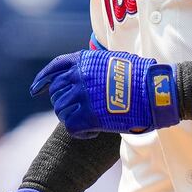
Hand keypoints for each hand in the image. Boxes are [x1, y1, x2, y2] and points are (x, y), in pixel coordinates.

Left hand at [31, 49, 179, 136]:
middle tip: (74, 112)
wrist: (156, 90)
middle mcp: (79, 76)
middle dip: (61, 103)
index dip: (42, 80)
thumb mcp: (115, 59)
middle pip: (56, 93)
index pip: (54, 69)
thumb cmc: (142, 76)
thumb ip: (97, 64)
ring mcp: (83, 95)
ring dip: (70, 118)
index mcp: (84, 61)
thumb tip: (88, 69)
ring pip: (61, 111)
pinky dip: (80, 132)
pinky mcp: (90, 115)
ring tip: (85, 123)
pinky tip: (91, 132)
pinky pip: (72, 126)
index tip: (36, 90)